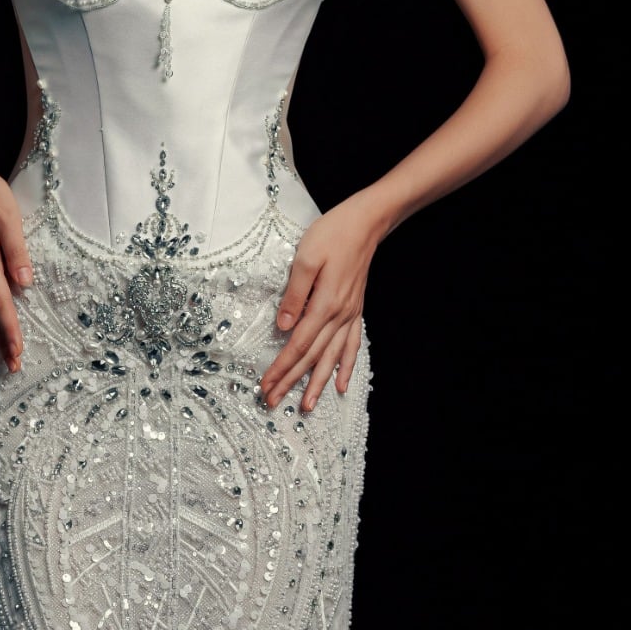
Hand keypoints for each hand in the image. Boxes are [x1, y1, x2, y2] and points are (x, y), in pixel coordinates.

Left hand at [258, 194, 382, 412]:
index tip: (265, 385)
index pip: (297, 345)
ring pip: (332, 357)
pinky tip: (342, 383)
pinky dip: (346, 366)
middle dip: (291, 382)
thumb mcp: (306, 258)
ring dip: (318, 383)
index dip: (281, 368)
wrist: (366, 224)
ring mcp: (350, 314)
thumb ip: (294, 295)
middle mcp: (339, 315)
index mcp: (324, 304)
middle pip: (312, 357)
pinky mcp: (355, 310)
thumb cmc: (332, 234)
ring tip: (306, 405)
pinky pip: (352, 345)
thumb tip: (283, 327)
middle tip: (273, 402)